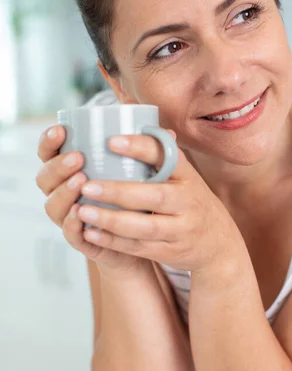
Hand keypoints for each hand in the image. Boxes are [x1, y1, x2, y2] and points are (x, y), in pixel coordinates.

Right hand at [36, 125, 150, 276]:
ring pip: (53, 205)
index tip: (61, 130)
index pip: (49, 152)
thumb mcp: (139, 172)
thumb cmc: (137, 198)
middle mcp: (64, 192)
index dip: (49, 141)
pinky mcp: (82, 240)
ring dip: (64, 193)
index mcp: (72, 170)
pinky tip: (81, 212)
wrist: (142, 240)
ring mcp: (70, 217)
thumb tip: (168, 134)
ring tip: (80, 181)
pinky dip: (72, 223)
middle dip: (58, 166)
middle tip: (78, 158)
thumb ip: (146, 153)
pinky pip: (69, 233)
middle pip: (45, 178)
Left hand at [78, 134, 241, 272]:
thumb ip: (161, 156)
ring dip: (112, 220)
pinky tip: (90, 232)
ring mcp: (182, 229)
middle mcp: (188, 201)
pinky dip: (114, 241)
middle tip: (86, 185)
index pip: (167, 156)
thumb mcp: (185, 177)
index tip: (111, 141)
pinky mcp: (172, 251)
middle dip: (119, 191)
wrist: (219, 243)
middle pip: (155, 196)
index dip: (140, 148)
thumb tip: (132, 116)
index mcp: (188, 176)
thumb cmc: (190, 201)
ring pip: (146, 226)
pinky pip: (141, 247)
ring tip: (83, 211)